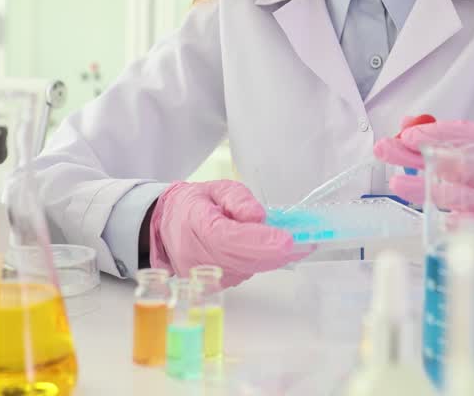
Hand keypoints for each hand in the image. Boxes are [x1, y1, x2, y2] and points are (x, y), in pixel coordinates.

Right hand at [148, 180, 304, 287]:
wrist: (166, 227)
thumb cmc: (194, 204)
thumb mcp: (216, 188)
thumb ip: (238, 199)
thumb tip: (258, 217)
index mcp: (194, 224)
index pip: (228, 238)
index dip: (259, 241)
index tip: (287, 240)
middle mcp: (196, 256)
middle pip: (242, 260)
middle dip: (276, 252)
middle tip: (307, 243)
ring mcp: (203, 275)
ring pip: (247, 268)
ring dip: (270, 256)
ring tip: (286, 240)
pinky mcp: (212, 285)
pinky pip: (243, 273)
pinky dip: (260, 261)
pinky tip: (267, 248)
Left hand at [373, 117, 473, 222]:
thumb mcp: (458, 150)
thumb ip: (432, 137)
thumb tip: (407, 123)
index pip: (463, 133)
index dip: (434, 133)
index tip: (406, 136)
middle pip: (456, 161)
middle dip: (418, 157)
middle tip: (387, 151)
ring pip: (464, 193)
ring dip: (430, 189)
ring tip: (399, 184)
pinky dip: (463, 223)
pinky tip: (445, 221)